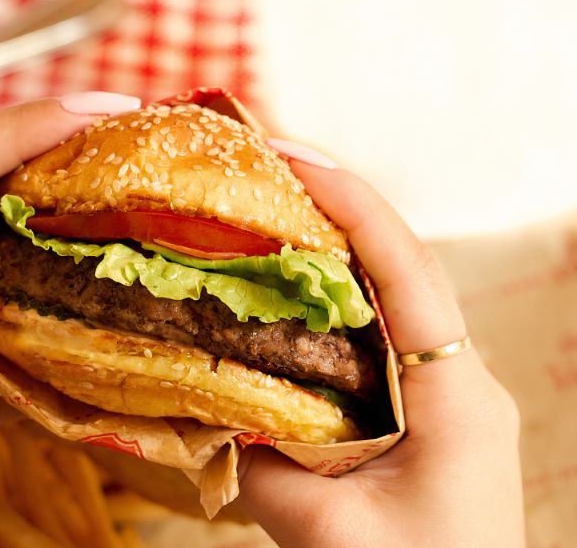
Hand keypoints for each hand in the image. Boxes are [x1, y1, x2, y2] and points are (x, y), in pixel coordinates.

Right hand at [237, 147, 524, 546]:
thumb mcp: (329, 534)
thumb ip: (261, 469)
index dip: (353, 205)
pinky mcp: (426, 407)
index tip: (295, 156)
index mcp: (455, 396)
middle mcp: (460, 377)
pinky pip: (379, 334)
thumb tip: (207, 409)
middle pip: (403, 266)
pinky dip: (334, 299)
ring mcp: (447, 389)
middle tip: (273, 164)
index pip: (406, 272)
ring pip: (393, 295)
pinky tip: (290, 288)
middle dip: (341, 207)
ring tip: (274, 207)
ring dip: (336, 246)